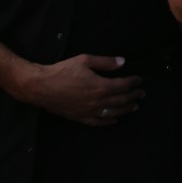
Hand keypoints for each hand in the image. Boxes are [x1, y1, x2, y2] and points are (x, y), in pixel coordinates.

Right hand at [14, 54, 143, 125]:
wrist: (40, 87)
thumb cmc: (62, 71)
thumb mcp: (84, 60)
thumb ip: (105, 62)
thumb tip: (122, 62)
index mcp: (100, 86)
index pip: (123, 85)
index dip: (133, 82)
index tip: (139, 79)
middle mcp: (97, 101)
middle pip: (121, 100)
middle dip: (133, 96)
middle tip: (142, 93)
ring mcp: (88, 111)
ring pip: (112, 112)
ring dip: (126, 110)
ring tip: (135, 107)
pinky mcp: (79, 117)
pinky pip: (98, 122)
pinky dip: (109, 121)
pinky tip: (115, 120)